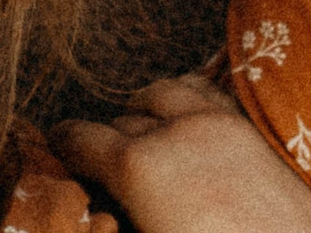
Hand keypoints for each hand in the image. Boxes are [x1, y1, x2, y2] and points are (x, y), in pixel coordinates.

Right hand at [52, 76, 310, 232]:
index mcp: (138, 166)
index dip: (60, 145)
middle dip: (107, 138)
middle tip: (104, 163)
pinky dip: (188, 98)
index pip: (79, 137)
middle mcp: (175, 132)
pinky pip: (209, 93)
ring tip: (142, 126)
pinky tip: (188, 119)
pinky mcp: (255, 132)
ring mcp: (220, 125)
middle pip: (123, 117)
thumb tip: (99, 211)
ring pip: (166, 90)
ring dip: (147, 107)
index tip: (55, 149)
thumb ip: (117, 221)